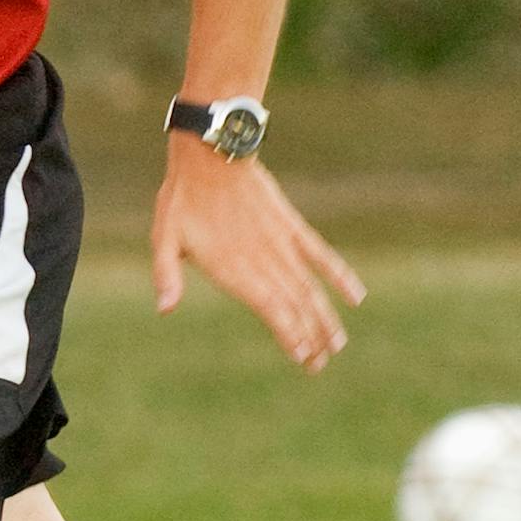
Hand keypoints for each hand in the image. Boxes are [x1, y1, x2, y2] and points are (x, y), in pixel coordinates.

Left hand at [151, 142, 363, 372]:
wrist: (212, 153)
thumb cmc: (182, 199)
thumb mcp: (164, 237)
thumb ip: (166, 274)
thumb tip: (164, 309)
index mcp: (233, 267)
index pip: (269, 307)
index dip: (288, 333)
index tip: (302, 357)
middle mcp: (263, 259)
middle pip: (293, 305)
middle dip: (308, 337)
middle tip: (319, 366)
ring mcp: (281, 242)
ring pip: (310, 286)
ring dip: (325, 316)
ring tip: (337, 345)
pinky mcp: (290, 225)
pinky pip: (320, 254)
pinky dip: (339, 275)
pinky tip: (356, 296)